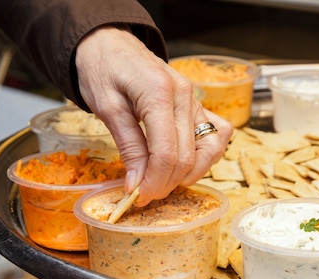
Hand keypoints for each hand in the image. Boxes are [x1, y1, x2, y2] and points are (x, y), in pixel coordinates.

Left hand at [75, 26, 232, 205]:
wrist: (109, 42)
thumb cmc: (103, 68)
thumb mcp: (107, 108)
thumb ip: (128, 146)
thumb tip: (138, 184)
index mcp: (159, 93)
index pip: (167, 153)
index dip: (155, 182)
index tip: (138, 197)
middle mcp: (185, 96)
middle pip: (188, 156)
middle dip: (167, 183)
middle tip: (144, 194)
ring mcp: (196, 100)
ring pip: (210, 149)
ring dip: (191, 173)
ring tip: (165, 181)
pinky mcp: (197, 105)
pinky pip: (216, 135)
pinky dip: (205, 155)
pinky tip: (185, 162)